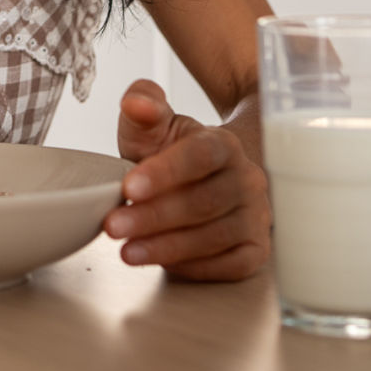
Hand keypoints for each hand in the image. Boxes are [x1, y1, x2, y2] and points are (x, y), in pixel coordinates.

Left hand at [102, 79, 270, 280]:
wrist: (205, 178)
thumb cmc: (173, 153)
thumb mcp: (153, 128)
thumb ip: (142, 108)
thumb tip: (136, 103)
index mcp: (222, 144)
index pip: (199, 156)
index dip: (164, 173)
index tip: (129, 188)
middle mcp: (247, 179)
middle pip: (203, 202)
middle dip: (154, 217)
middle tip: (114, 226)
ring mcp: (256, 216)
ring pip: (215, 236)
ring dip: (168, 247)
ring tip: (128, 251)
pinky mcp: (256, 249)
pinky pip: (231, 265)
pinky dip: (195, 267)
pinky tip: (163, 263)